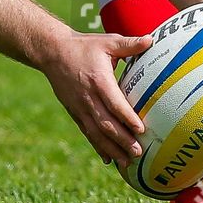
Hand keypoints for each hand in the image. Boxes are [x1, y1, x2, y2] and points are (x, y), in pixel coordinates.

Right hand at [38, 29, 151, 167]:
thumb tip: (150, 40)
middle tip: (138, 152)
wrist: (52, 52)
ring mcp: (80, 107)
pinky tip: (109, 159)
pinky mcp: (74, 112)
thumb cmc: (84, 46)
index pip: (114, 103)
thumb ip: (129, 45)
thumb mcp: (106, 42)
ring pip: (96, 133)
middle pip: (106, 123)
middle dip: (122, 140)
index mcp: (98, 80)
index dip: (127, 117)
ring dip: (112, 149)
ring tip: (127, 162)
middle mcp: (88, 97)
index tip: (140, 129)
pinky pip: (87, 133)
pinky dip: (98, 147)